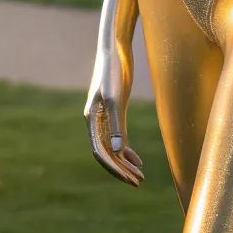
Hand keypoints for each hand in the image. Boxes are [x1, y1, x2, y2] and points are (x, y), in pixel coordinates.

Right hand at [84, 46, 143, 186]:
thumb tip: (117, 151)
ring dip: (125, 163)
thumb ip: (116, 124)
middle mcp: (96, 121)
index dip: (114, 168)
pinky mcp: (116, 110)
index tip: (129, 179)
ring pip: (113, 147)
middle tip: (139, 182)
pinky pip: (119, 137)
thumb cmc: (112, 71)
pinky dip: (127, 151)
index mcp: (92, 119)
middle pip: (106, 153)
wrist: (115, 49)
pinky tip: (138, 160)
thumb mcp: (115, 97)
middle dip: (121, 170)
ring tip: (140, 177)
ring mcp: (106, 116)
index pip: (100, 152)